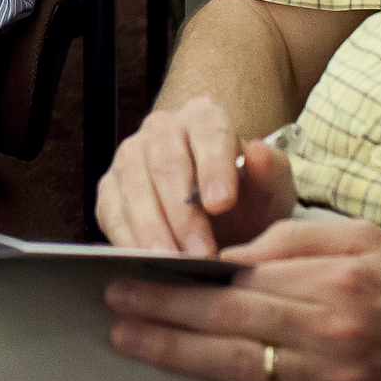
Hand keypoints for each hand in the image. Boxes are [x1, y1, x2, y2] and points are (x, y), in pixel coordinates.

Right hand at [98, 98, 297, 253]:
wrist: (221, 220)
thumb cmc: (246, 201)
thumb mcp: (270, 191)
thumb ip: (270, 173)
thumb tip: (257, 151)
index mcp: (205, 118)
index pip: (209, 134)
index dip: (214, 168)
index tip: (221, 204)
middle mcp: (162, 129)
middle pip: (167, 164)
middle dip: (183, 213)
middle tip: (201, 252)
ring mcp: (131, 156)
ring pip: (135, 187)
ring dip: (153, 229)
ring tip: (172, 262)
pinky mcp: (110, 188)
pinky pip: (112, 212)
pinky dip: (127, 238)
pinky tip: (145, 262)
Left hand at [104, 219, 380, 380]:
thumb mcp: (367, 243)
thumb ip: (299, 239)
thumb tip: (236, 247)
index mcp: (331, 280)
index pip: (242, 273)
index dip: (188, 271)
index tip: (145, 263)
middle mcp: (326, 330)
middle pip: (226, 315)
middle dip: (163, 305)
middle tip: (115, 297)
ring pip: (235, 364)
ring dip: (173, 351)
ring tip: (128, 338)